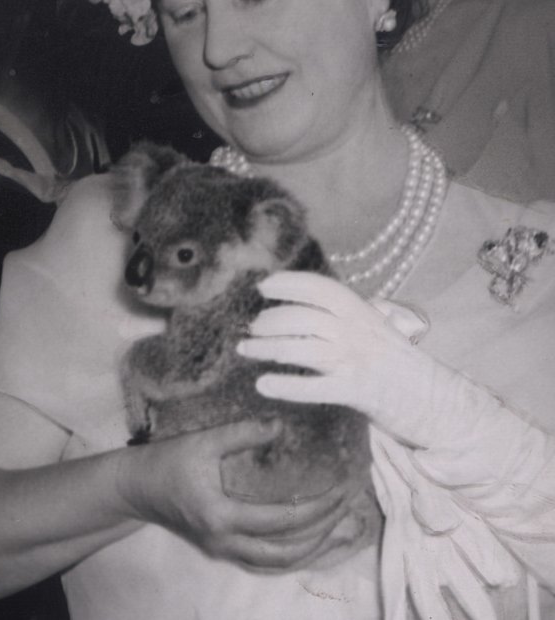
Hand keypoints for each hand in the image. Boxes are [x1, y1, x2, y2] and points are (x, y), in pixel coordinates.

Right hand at [115, 418, 349, 570]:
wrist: (135, 488)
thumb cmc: (167, 461)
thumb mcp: (203, 441)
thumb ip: (242, 433)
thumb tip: (280, 426)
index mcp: (221, 516)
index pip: (282, 521)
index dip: (317, 508)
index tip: (342, 489)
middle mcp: (224, 541)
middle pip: (285, 551)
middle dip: (322, 533)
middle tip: (348, 509)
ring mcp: (222, 550)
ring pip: (276, 563)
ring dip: (310, 549)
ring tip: (339, 530)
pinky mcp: (221, 547)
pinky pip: (264, 560)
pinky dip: (291, 553)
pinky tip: (309, 539)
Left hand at [237, 271, 436, 442]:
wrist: (440, 402)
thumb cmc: (404, 366)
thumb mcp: (381, 330)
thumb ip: (352, 317)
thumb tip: (316, 307)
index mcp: (363, 312)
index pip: (321, 288)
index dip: (289, 283)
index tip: (264, 287)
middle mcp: (358, 330)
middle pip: (303, 317)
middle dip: (271, 320)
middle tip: (253, 329)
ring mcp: (357, 360)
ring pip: (301, 348)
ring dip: (266, 349)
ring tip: (245, 351)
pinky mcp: (358, 392)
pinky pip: (314, 387)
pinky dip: (286, 386)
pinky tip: (264, 385)